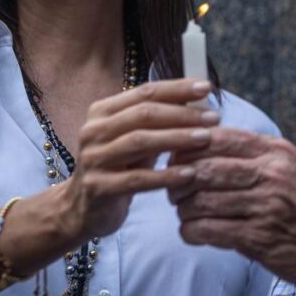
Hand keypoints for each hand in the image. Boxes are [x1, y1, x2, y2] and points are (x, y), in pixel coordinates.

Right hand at [62, 78, 221, 239]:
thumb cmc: (118, 167)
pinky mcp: (98, 187)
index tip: (206, 87)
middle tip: (213, 117)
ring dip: (177, 138)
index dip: (177, 88)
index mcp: (102, 111)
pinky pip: (137, 179)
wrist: (82, 208)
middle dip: (182, 113)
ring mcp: (93, 159)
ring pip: (140, 142)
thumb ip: (159, 120)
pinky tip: (190, 174)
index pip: (145, 92)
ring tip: (206, 139)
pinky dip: (166, 176)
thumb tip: (200, 100)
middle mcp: (94, 131)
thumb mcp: (135, 139)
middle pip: (143, 114)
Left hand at [168, 128, 295, 284]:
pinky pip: (209, 230)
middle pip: (205, 169)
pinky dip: (191, 232)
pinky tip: (193, 232)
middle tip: (174, 191)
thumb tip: (201, 143)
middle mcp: (271, 174)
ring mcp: (266, 206)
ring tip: (185, 213)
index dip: (189, 147)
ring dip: (184, 210)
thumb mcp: (287, 166)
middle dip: (180, 181)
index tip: (176, 158)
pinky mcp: (259, 237)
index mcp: (275, 152)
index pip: (220, 138)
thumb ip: (251, 154)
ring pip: (202, 201)